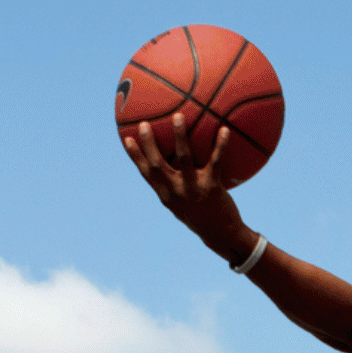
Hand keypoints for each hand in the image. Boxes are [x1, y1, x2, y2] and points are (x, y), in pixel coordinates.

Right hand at [123, 113, 252, 260]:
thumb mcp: (182, 204)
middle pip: (158, 164)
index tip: (127, 138)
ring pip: (184, 158)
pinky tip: (224, 130)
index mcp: (167, 195)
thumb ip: (175, 186)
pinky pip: (216, 161)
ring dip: (179, 136)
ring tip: (178, 117)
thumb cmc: (201, 216)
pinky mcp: (212, 187)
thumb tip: (170, 163)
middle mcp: (176, 191)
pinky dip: (220, 145)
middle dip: (149, 144)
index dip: (135, 156)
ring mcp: (193, 188)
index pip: (146, 173)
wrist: (222, 235)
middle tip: (145, 124)